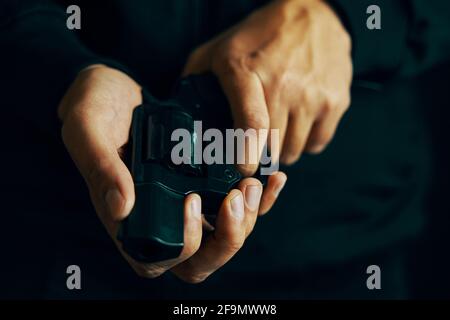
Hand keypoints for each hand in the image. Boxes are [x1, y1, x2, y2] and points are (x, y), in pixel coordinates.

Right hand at [58, 65, 286, 281]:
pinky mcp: (204, 182)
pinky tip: (274, 177)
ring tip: (258, 183)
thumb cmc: (94, 106)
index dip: (184, 244)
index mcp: (129, 218)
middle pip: (202, 258)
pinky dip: (262, 198)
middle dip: (228, 238)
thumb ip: (100, 167)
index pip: (161, 260)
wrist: (114, 85)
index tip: (192, 200)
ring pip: (225, 235)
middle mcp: (160, 218)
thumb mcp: (87, 128)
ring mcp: (185, 203)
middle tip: (240, 196)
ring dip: (249, 218)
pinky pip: (238, 205)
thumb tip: (121, 209)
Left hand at [183, 0, 352, 173]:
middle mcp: (284, 85)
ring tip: (276, 126)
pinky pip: (317, 144)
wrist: (314, 15)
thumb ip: (194, 79)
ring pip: (293, 151)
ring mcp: (313, 95)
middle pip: (271, 148)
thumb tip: (179, 114)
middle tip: (254, 139)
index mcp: (246, 71)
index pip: (251, 124)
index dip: (244, 156)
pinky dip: (306, 142)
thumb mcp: (218, 48)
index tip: (241, 169)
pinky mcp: (335, 102)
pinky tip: (298, 122)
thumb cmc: (260, 35)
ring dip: (282, 148)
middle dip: (259, 153)